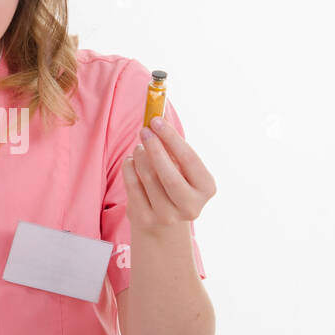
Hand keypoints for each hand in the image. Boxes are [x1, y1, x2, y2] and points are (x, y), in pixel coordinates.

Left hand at [121, 116, 215, 231]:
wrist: (163, 222)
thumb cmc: (175, 182)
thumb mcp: (181, 164)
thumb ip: (172, 142)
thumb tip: (159, 111)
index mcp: (206, 188)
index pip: (189, 159)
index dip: (171, 138)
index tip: (156, 120)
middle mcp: (191, 206)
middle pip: (168, 174)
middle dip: (154, 148)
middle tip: (144, 130)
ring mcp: (167, 216)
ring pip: (147, 177)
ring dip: (139, 156)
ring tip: (139, 148)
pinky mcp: (145, 219)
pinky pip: (132, 186)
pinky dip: (129, 168)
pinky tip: (131, 162)